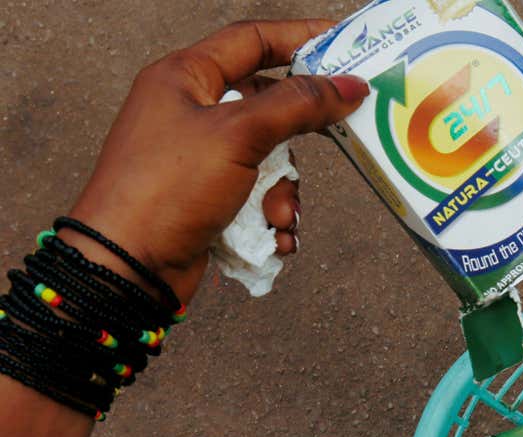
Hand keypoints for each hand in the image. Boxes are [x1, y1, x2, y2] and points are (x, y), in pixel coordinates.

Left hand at [65, 20, 369, 301]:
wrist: (127, 265)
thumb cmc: (167, 188)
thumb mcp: (238, 134)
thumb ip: (297, 105)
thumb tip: (349, 85)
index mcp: (184, 77)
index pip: (252, 41)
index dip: (301, 38)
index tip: (345, 45)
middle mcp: (190, 110)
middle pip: (269, 104)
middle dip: (300, 136)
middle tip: (340, 133)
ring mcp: (199, 156)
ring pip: (270, 158)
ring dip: (284, 191)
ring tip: (277, 216)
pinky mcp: (208, 197)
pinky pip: (258, 194)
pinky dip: (272, 216)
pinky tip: (274, 238)